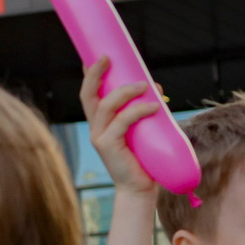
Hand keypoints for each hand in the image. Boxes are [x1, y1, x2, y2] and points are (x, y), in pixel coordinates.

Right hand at [81, 56, 165, 198]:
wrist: (139, 189)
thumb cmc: (143, 159)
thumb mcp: (143, 129)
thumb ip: (145, 109)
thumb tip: (157, 87)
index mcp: (100, 123)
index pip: (90, 94)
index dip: (90, 74)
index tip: (97, 55)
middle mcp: (95, 128)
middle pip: (88, 95)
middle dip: (95, 74)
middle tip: (107, 57)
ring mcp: (99, 137)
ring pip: (106, 105)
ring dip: (125, 91)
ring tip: (145, 85)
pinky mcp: (108, 146)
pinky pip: (122, 122)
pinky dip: (138, 110)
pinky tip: (153, 106)